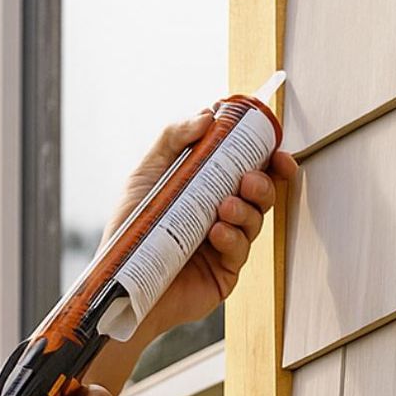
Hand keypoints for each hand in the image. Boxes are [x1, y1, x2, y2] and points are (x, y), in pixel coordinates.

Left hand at [102, 111, 298, 335]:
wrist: (118, 281)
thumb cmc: (130, 229)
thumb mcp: (146, 174)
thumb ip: (173, 138)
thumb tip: (207, 115)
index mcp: (211, 192)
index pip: (251, 171)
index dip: (271, 161)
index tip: (277, 152)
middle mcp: (223, 217)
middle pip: (261, 195)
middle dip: (262, 184)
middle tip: (246, 180)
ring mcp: (225, 247)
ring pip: (255, 222)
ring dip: (246, 209)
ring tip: (225, 207)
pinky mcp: (224, 274)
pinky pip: (240, 252)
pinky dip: (233, 238)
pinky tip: (217, 232)